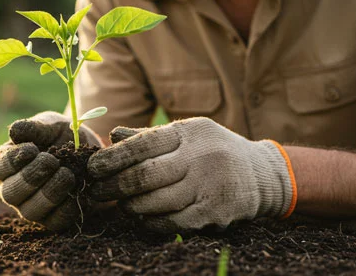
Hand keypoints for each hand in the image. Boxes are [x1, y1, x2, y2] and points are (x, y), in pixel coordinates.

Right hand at [0, 111, 100, 230]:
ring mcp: (31, 207)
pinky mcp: (53, 219)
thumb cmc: (60, 134)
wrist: (87, 148)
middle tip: (51, 161)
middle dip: (31, 178)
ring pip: (30, 211)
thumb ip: (34, 128)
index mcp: (6, 165)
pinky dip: (67, 208)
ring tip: (67, 175)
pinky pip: (55, 222)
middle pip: (11, 193)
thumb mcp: (49, 125)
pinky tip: (78, 190)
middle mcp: (14, 189)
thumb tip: (14, 130)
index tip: (32, 149)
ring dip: (49, 194)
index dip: (12, 160)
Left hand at [87, 117, 296, 231]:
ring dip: (131, 206)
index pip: (143, 143)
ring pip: (157, 202)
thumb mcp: (187, 134)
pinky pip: (173, 222)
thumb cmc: (212, 150)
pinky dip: (152, 223)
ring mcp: (210, 186)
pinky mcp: (216, 212)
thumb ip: (149, 136)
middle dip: (115, 186)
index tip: (93, 168)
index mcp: (189, 132)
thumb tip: (112, 135)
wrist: (262, 174)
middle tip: (97, 192)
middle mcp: (200, 156)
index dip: (114, 157)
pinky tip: (142, 219)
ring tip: (120, 205)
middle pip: (146, 176)